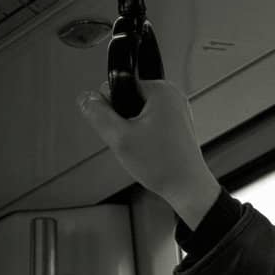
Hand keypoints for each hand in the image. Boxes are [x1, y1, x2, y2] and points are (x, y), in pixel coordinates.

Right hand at [77, 78, 220, 227]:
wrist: (188, 188)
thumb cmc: (163, 165)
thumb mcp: (118, 137)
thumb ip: (96, 113)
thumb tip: (85, 97)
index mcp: (161, 89)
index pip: (116, 85)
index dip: (112, 110)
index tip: (126, 130)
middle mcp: (172, 95)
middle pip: (126, 99)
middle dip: (123, 122)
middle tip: (136, 142)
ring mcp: (177, 109)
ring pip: (136, 114)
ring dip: (133, 130)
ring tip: (145, 148)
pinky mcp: (178, 124)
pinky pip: (150, 124)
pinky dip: (145, 136)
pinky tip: (152, 150)